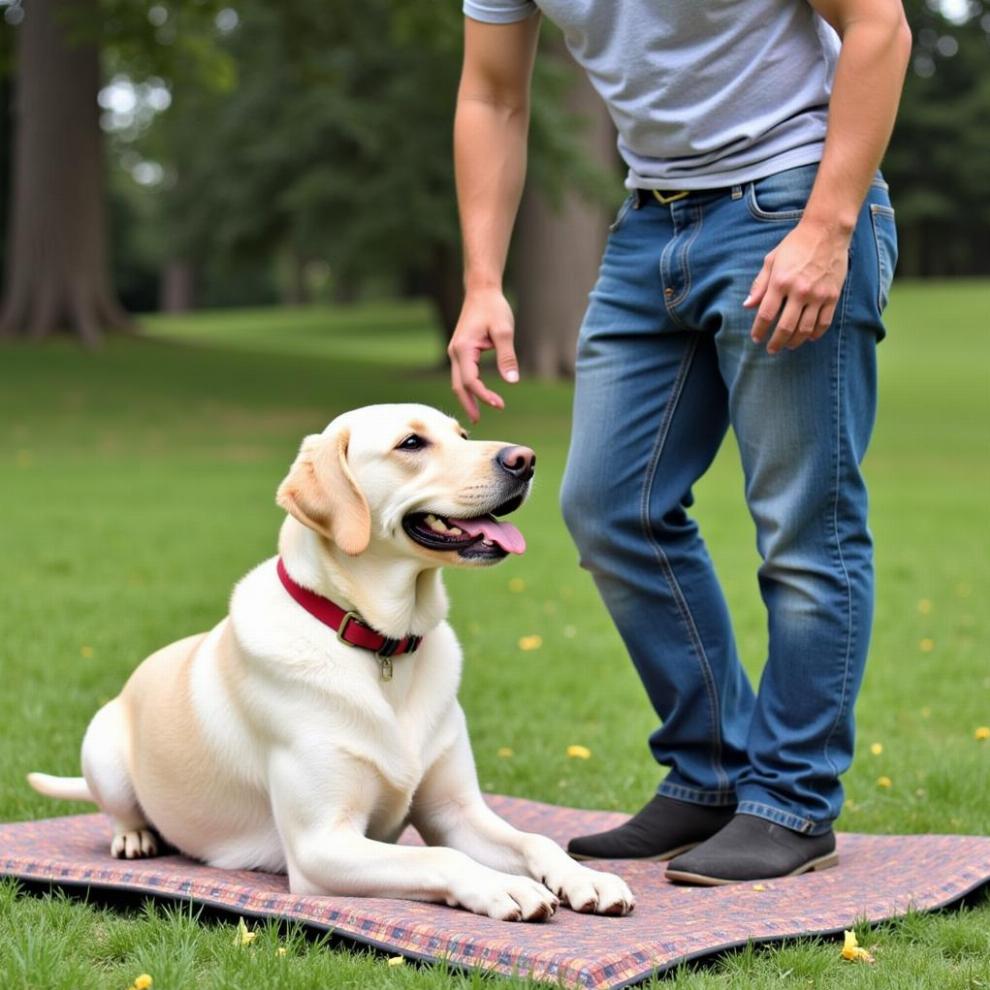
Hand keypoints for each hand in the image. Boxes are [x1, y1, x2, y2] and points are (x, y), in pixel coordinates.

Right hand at [447, 287, 518, 421]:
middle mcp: (455, 352)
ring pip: (458, 381)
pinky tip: (477, 396)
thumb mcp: (504, 331)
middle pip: (458, 386)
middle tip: (478, 422)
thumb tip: (512, 382)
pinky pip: (462, 374)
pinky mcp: (460, 351)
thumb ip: (507, 357)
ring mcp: (456, 352)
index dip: (483, 395)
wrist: (481, 291)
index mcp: (463, 348)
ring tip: (477, 415)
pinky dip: (468, 388)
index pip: (470, 380)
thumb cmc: (493, 308)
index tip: (499, 405)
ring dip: (467, 398)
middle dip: (468, 404)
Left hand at [745, 219, 850, 353]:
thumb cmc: (795, 245)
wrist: (826, 232)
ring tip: (788, 346)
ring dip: (795, 341)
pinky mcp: (832, 296)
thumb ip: (760, 285)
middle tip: (771, 349)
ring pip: (805, 329)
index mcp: (780, 282)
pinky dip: (815, 334)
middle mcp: (799, 291)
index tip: (756, 338)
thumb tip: (747, 306)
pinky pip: (824, 322)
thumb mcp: (772, 260)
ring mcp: (818, 295)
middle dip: (776, 342)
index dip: (759, 330)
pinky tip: (809, 338)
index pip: (766, 315)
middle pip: (785, 327)